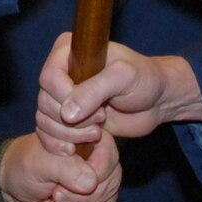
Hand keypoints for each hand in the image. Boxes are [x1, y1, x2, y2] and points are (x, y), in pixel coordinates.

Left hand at [0, 130, 123, 201]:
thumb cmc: (25, 164)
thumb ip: (66, 168)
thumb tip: (90, 184)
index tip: (60, 186)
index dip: (91, 177)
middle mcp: (98, 161)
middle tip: (55, 197)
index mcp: (89, 140)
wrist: (12, 185)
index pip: (108, 159)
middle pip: (109, 187)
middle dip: (81, 200)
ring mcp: (97, 185)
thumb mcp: (41, 162)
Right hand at [36, 33, 201, 149]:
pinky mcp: (68, 118)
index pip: (49, 77)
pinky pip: (48, 133)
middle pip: (45, 101)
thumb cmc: (144, 79)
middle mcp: (62, 72)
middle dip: (71, 119)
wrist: (156, 100)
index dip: (66, 97)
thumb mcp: (123, 77)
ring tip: (97, 133)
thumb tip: (67, 114)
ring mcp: (63, 97)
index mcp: (69, 51)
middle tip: (101, 120)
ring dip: (68, 134)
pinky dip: (57, 144)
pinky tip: (75, 150)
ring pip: (44, 119)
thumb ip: (95, 91)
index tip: (96, 108)